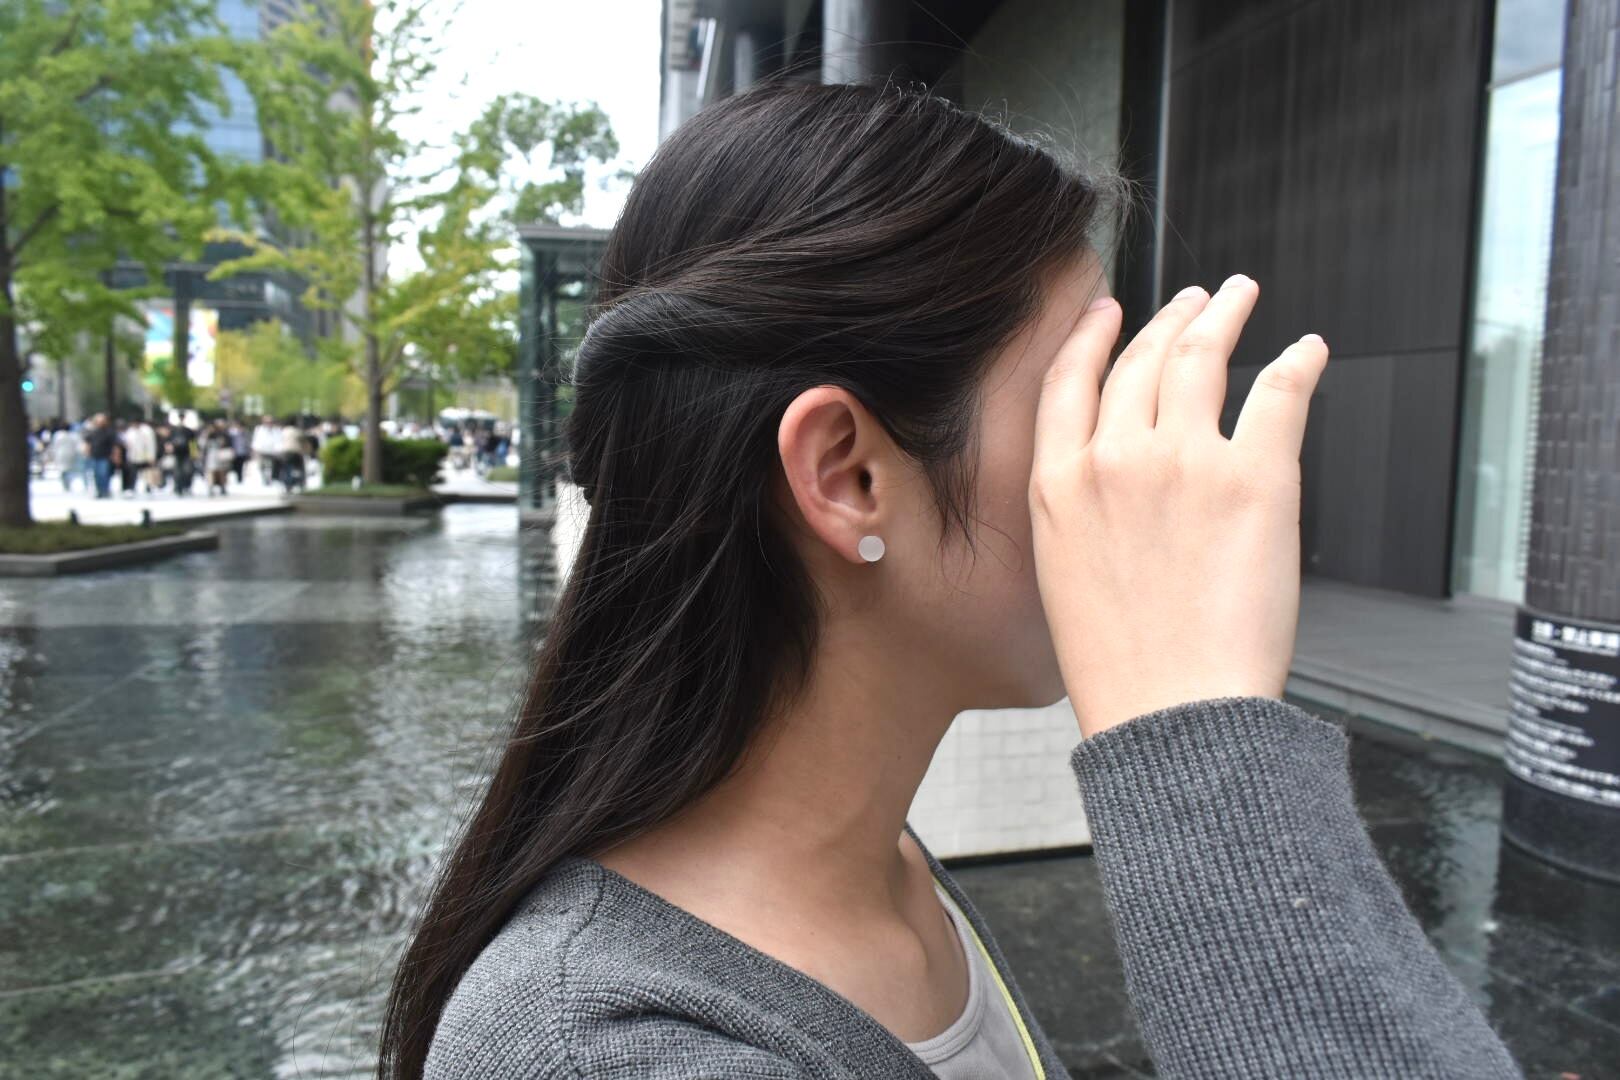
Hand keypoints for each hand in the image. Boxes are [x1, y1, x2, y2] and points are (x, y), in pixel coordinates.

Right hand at [1029, 275, 1328, 738]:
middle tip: (1195, 301)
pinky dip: (1298, 363)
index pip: (1068, 383)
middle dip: (1170, 319)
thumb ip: (1080, 512)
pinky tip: (1307, 350)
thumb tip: (1115, 483)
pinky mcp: (1255, 478)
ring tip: (1238, 298)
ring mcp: (1184, 461)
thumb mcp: (1064, 577)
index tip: (1107, 314)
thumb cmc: (1121, 667)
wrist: (1172, 711)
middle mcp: (1114, 458)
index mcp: (1058, 486)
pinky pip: (1279, 394)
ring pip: (1203, 357)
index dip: (1091, 338)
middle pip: (1141, 360)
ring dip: (1224, 316)